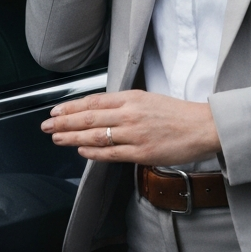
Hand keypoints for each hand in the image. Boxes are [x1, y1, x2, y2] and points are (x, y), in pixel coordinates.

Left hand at [40, 89, 221, 164]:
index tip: (55, 111)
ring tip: (57, 138)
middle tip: (46, 126)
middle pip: (89, 118)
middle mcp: (130, 114)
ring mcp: (135, 134)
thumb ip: (124, 104)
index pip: (93, 102)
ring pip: (96, 135)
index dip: (71, 107)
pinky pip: (111, 153)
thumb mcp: (148, 99)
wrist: (203, 127)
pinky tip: (80, 150)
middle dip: (64, 122)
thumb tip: (99, 111)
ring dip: (72, 137)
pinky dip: (93, 152)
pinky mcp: (142, 152)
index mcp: (131, 98)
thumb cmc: (177, 113)